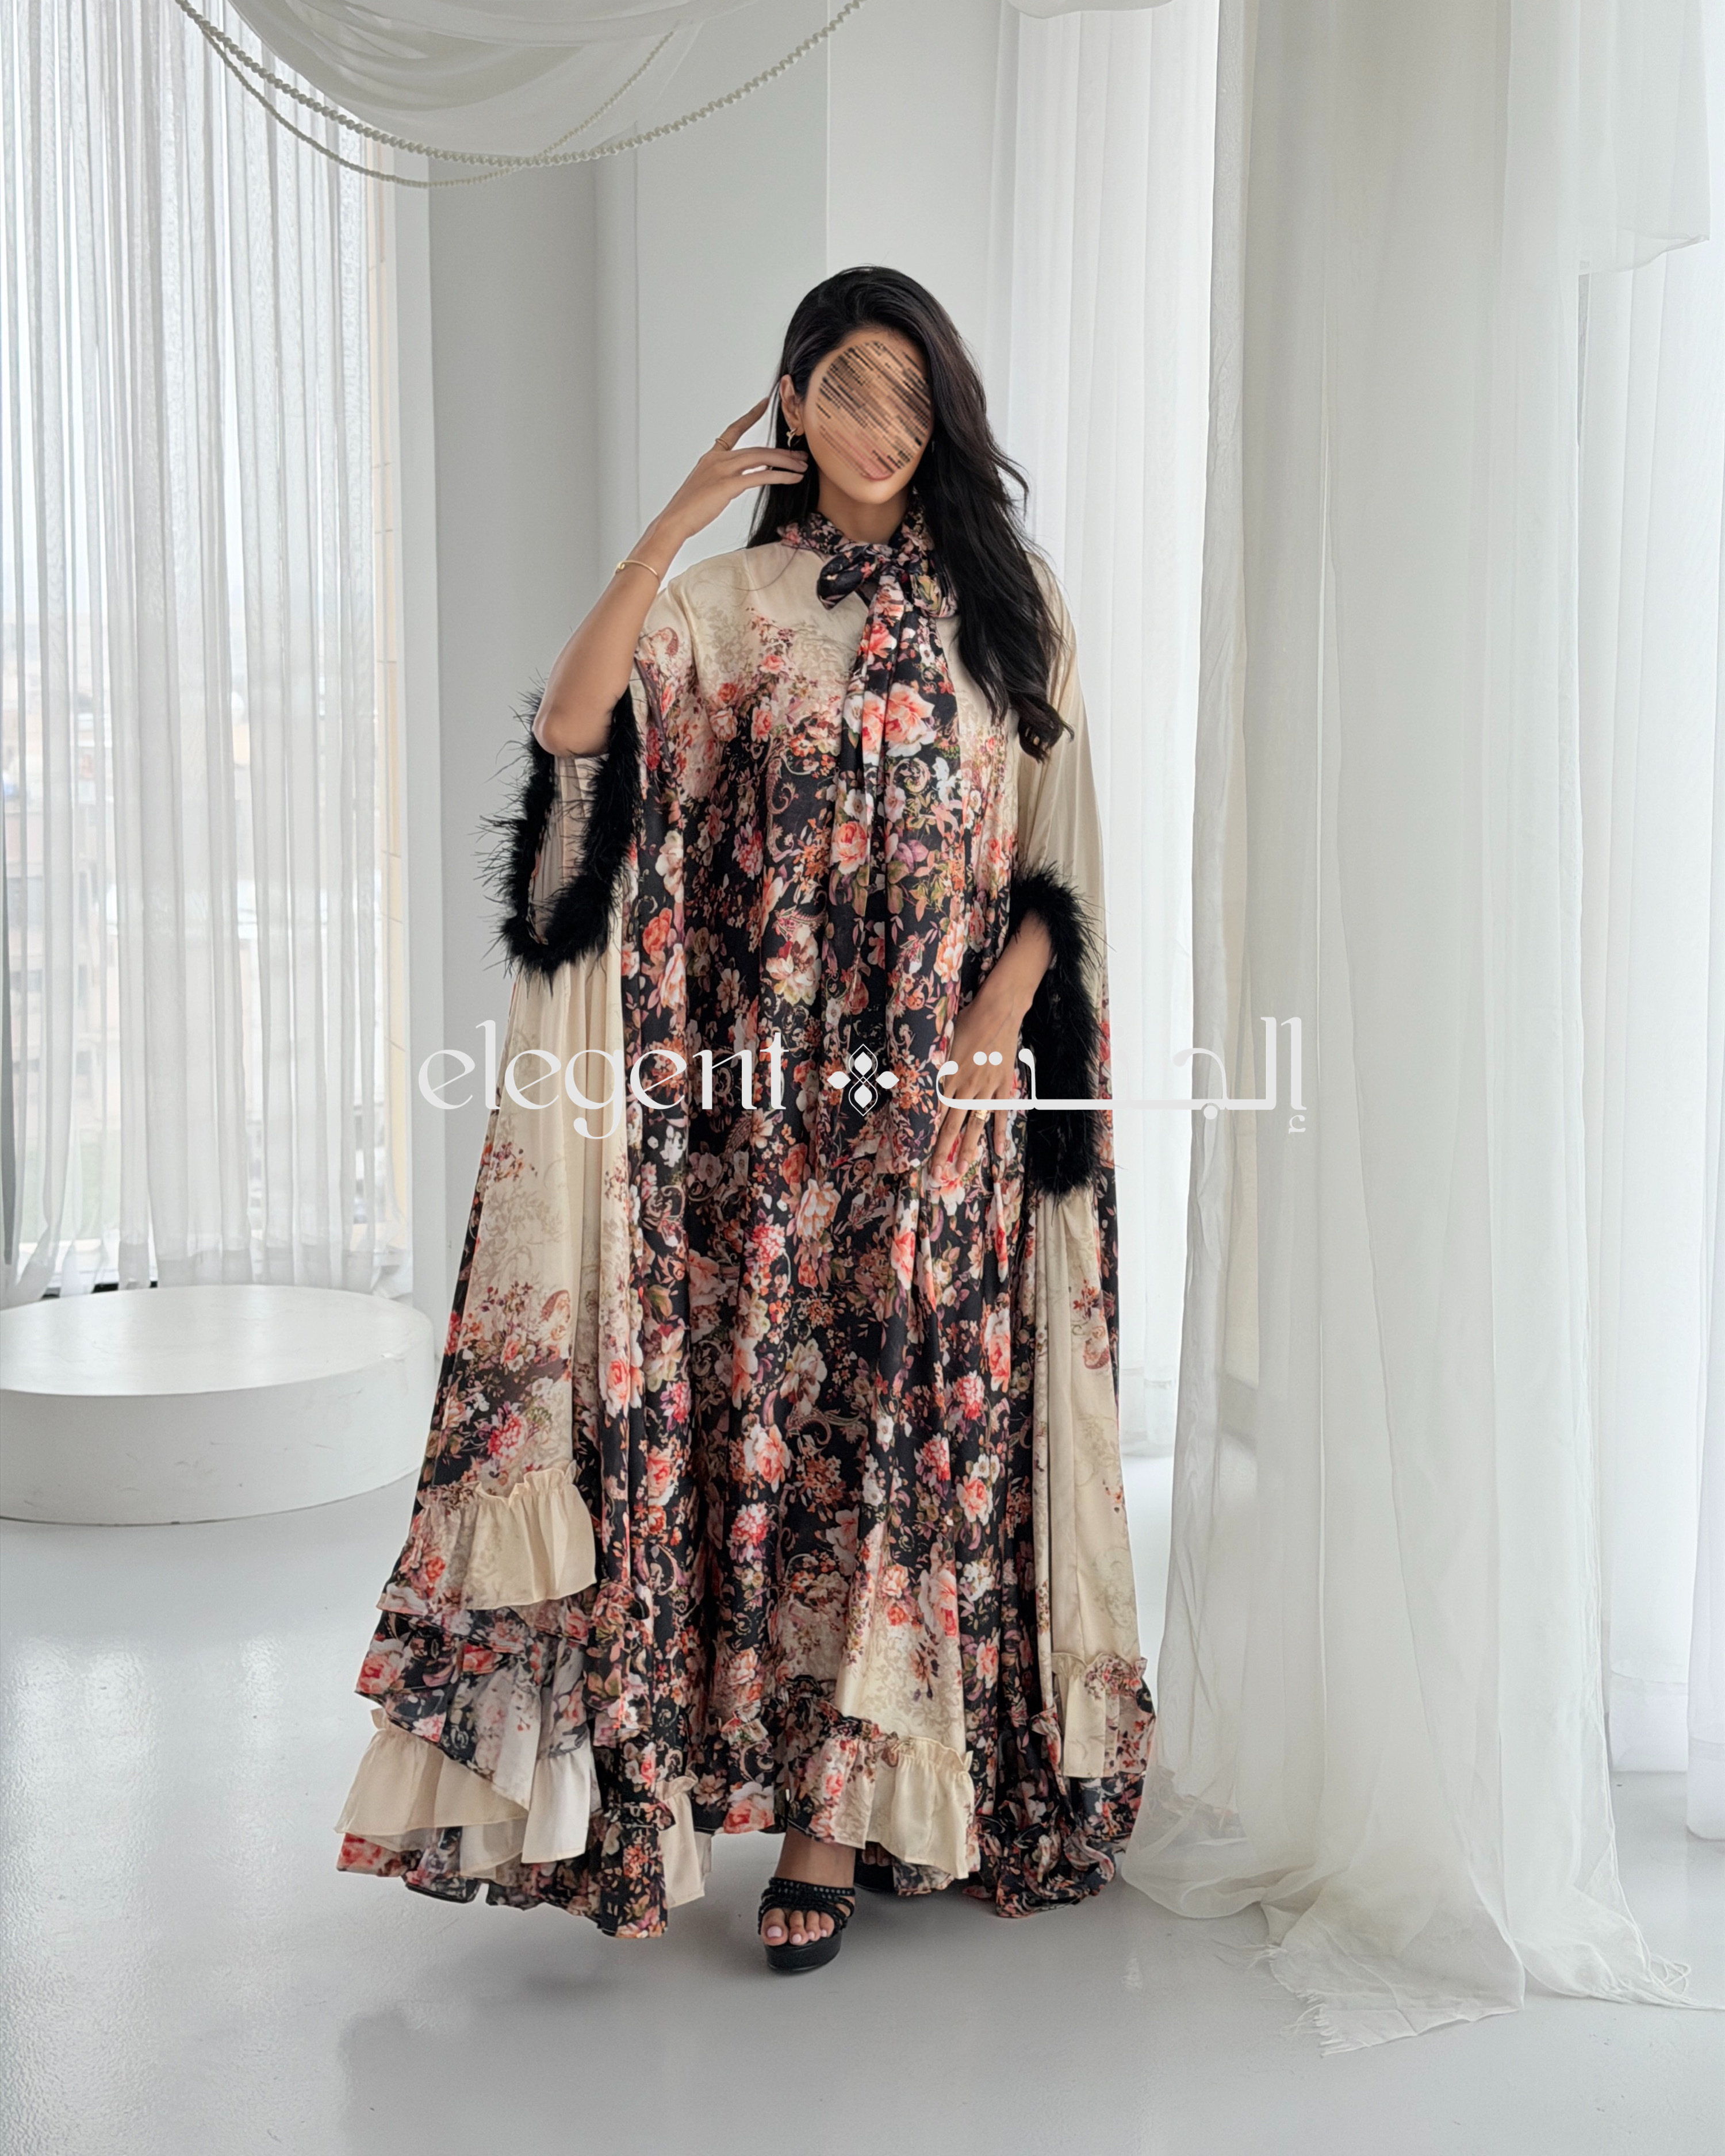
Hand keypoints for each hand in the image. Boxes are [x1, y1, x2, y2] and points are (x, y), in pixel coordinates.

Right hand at [651, 396, 807, 554]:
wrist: (675, 521)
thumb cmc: (689, 510)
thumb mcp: (706, 487)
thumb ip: (723, 479)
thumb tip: (741, 480)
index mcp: (712, 457)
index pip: (734, 430)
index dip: (750, 416)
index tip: (764, 403)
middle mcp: (718, 459)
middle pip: (757, 449)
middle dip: (782, 452)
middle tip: (801, 455)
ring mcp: (722, 470)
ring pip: (761, 459)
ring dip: (785, 462)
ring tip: (802, 467)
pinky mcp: (728, 485)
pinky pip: (760, 477)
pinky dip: (780, 477)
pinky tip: (793, 478)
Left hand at [926, 917, 1054, 1182]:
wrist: (998, 1011)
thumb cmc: (965, 1021)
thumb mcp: (939, 1041)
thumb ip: (927, 1064)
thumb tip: (902, 1076)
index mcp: (947, 1076)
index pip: (933, 1112)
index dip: (925, 1132)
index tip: (916, 1150)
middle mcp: (965, 1087)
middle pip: (952, 1125)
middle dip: (942, 1150)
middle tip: (936, 1173)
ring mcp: (986, 1089)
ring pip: (975, 1124)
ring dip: (969, 1148)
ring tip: (962, 1168)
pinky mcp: (1002, 1086)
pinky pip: (1001, 1113)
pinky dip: (999, 1133)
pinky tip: (997, 1151)